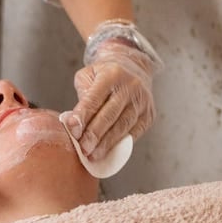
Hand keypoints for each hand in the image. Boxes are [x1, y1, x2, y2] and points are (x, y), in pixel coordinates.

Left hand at [60, 46, 155, 161]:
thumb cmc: (104, 74)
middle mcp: (130, 87)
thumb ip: (82, 96)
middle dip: (94, 134)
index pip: (95, 98)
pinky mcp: (149, 116)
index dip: (82, 115)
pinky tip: (108, 152)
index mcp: (112, 74)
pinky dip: (120, 145)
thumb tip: (75, 124)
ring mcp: (142, 102)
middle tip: (82, 148)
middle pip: (110, 115)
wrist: (133, 68)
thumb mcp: (89, 75)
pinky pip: (134, 133)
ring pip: (123, 127)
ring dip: (106, 144)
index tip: (72, 130)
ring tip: (92, 155)